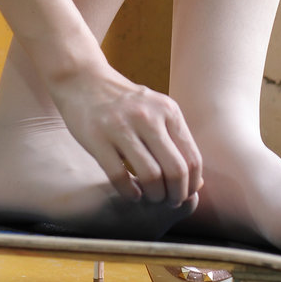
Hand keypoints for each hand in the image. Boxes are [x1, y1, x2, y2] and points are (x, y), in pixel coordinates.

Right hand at [46, 59, 203, 206]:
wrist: (83, 80)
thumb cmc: (125, 103)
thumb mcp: (155, 110)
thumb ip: (175, 140)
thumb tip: (196, 182)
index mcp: (168, 110)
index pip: (192, 158)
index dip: (191, 185)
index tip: (183, 194)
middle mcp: (148, 116)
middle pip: (175, 170)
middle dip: (176, 195)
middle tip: (168, 202)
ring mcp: (121, 126)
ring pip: (151, 176)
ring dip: (154, 196)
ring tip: (150, 198)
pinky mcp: (97, 137)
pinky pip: (119, 176)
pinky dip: (129, 193)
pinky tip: (131, 194)